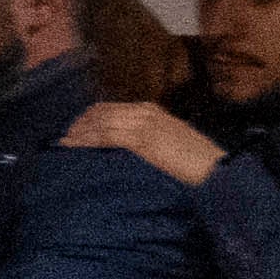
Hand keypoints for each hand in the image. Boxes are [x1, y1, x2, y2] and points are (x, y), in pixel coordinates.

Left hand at [63, 95, 227, 189]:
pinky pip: (105, 136)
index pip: (111, 108)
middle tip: (64, 135)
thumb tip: (126, 144)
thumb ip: (149, 137)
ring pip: (100, 123)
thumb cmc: (197, 161)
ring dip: (78, 132)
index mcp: (152, 110)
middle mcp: (145, 112)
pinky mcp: (142, 139)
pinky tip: (72, 145)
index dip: (90, 117)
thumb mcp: (170, 141)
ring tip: (63, 142)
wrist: (216, 170)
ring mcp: (143, 124)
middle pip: (102, 112)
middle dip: (80, 123)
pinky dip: (85, 140)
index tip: (75, 127)